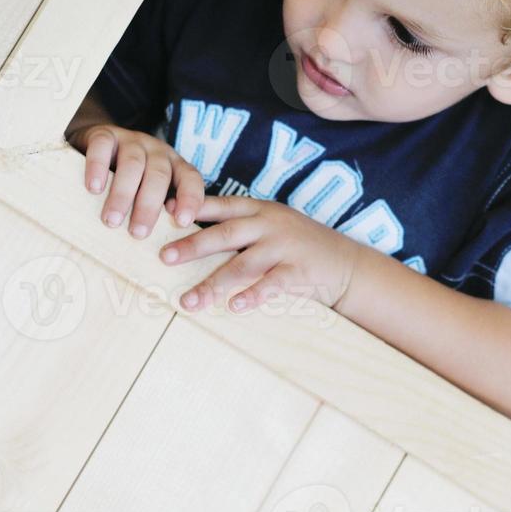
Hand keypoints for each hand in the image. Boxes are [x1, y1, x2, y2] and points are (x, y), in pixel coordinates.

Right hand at [69, 122, 204, 238]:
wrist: (95, 142)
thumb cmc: (128, 179)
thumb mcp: (148, 191)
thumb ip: (158, 210)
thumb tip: (166, 248)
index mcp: (175, 165)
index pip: (191, 179)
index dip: (190, 199)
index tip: (182, 222)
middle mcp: (157, 151)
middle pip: (159, 175)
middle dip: (149, 206)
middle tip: (138, 233)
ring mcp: (132, 140)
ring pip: (133, 164)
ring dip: (123, 194)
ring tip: (112, 220)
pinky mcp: (105, 134)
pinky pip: (103, 147)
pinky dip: (98, 167)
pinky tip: (94, 189)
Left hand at [157, 195, 359, 313]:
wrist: (346, 264)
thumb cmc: (301, 246)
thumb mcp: (273, 226)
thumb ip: (240, 227)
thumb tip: (188, 233)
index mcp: (261, 210)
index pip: (222, 205)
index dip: (193, 209)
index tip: (164, 213)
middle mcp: (271, 225)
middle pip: (226, 234)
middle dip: (193, 246)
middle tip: (165, 257)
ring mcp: (286, 247)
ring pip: (243, 264)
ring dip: (213, 283)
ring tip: (189, 301)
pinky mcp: (298, 271)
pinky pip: (271, 285)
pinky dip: (252, 296)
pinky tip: (235, 306)